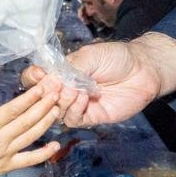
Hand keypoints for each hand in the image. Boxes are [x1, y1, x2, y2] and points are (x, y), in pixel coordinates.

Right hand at [0, 82, 60, 176]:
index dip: (28, 98)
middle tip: (56, 94)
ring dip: (45, 123)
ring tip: (57, 110)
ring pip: (31, 136)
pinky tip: (56, 145)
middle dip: (43, 106)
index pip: (12, 109)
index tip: (41, 88)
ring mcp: (6, 153)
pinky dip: (44, 153)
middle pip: (26, 121)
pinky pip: (29, 159)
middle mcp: (1, 139)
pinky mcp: (8, 166)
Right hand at [21, 34, 175, 125]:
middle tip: (56, 85)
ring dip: (61, 101)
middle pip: (42, 98)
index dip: (32, 78)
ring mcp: (77, 104)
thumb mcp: (89, 56)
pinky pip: (73, 120)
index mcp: (61, 72)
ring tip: (74, 90)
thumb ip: (69, 68)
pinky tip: (83, 98)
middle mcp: (65, 90)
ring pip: (55, 111)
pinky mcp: (90, 117)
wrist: (143, 69)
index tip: (38, 74)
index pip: (36, 78)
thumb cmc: (116, 58)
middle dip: (46, 92)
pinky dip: (74, 110)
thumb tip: (52, 81)